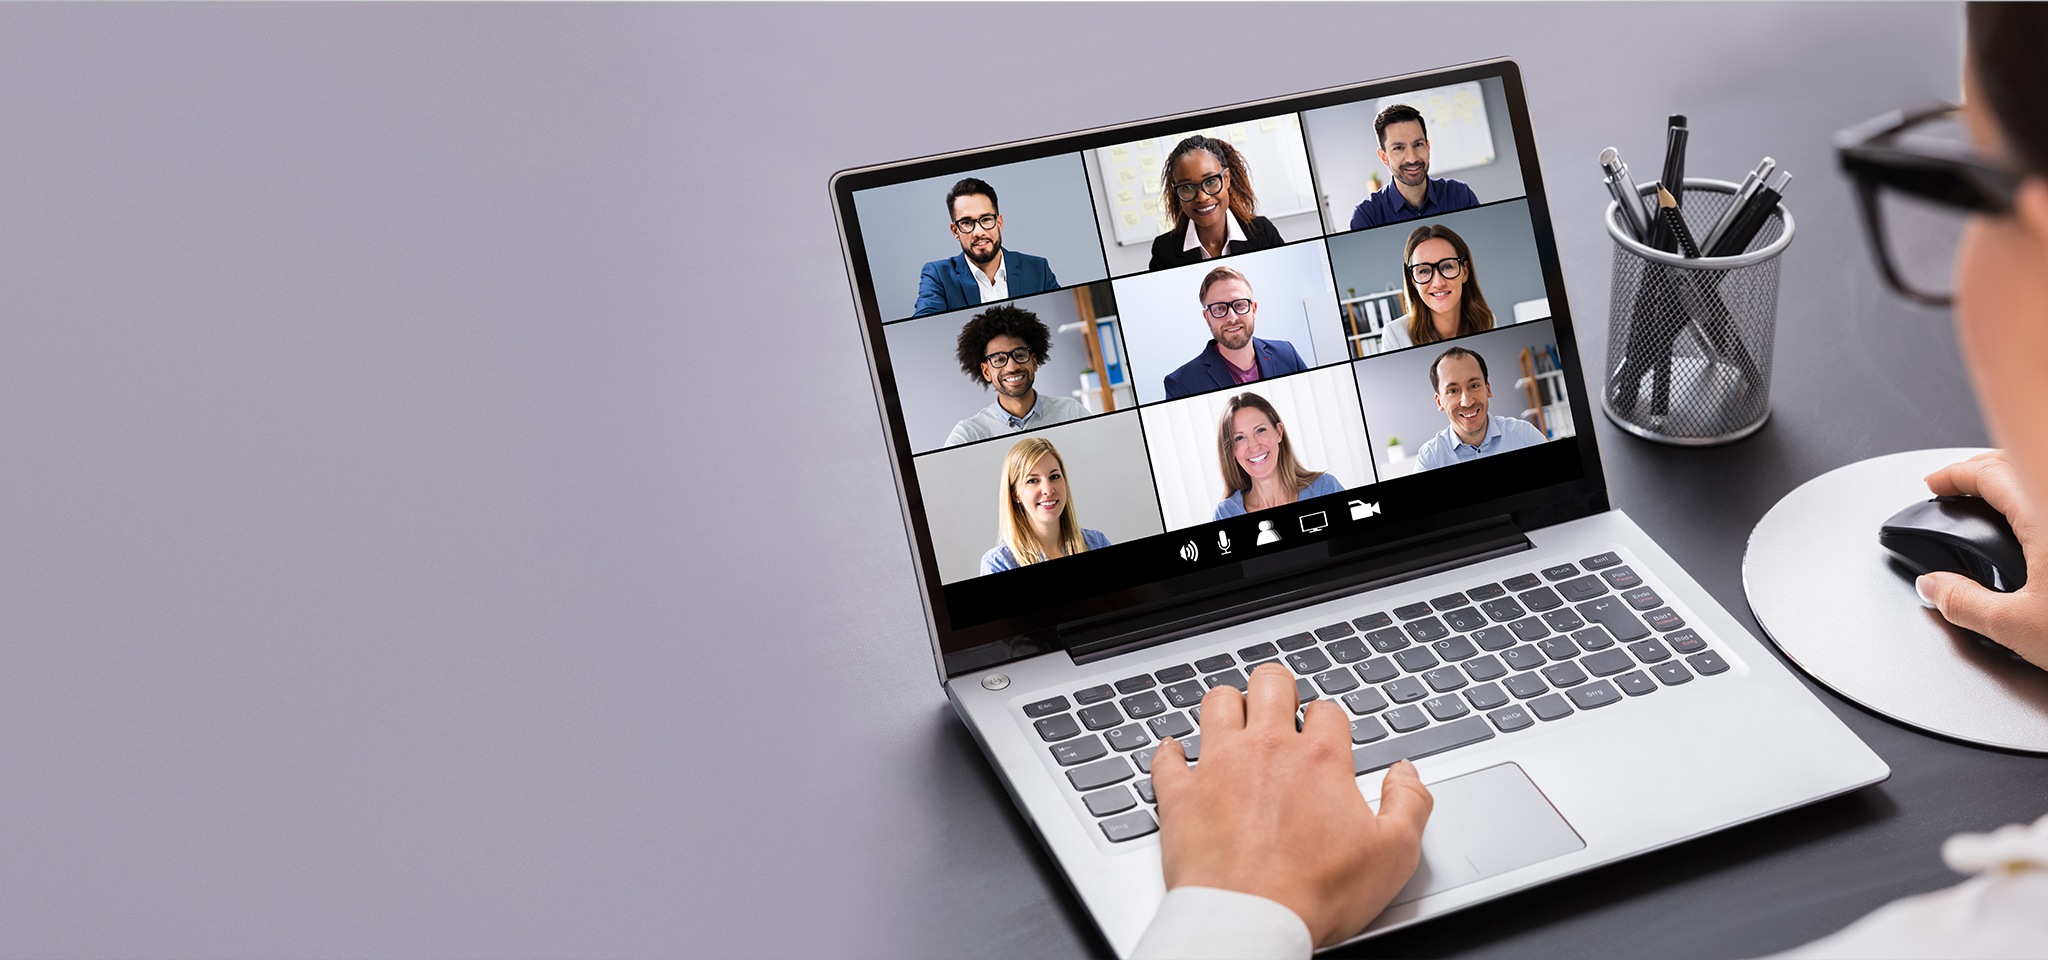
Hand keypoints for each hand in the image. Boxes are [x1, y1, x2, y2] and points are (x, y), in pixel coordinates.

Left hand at [1150, 663, 1432, 946]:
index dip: (1329, 719)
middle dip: (1278, 688)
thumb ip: (1409, 804)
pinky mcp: (1181, 794)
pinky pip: (1167, 757)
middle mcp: (1267, 750)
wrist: (1252, 919)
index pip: (1327, 711)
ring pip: (1217, 703)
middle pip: (1270, 685)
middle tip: (1280, 707)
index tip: (1326, 736)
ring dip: (1227, 705)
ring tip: (1234, 717)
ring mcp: (1218, 767)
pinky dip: (1171, 752)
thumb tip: (1408, 774)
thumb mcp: (1393, 854)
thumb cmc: (1317, 892)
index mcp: (1320, 760)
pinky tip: (1177, 753)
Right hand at [1919, 450, 2047, 667]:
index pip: (1991, 473)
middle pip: (2023, 460)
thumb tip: (1936, 588)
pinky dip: (2042, 503)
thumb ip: (1965, 603)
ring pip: (2045, 476)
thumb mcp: (2020, 627)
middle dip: (1986, 469)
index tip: (1937, 484)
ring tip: (2002, 503)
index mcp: (2045, 512)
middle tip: (1963, 486)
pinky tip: (2040, 531)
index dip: (1955, 475)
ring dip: (2020, 482)